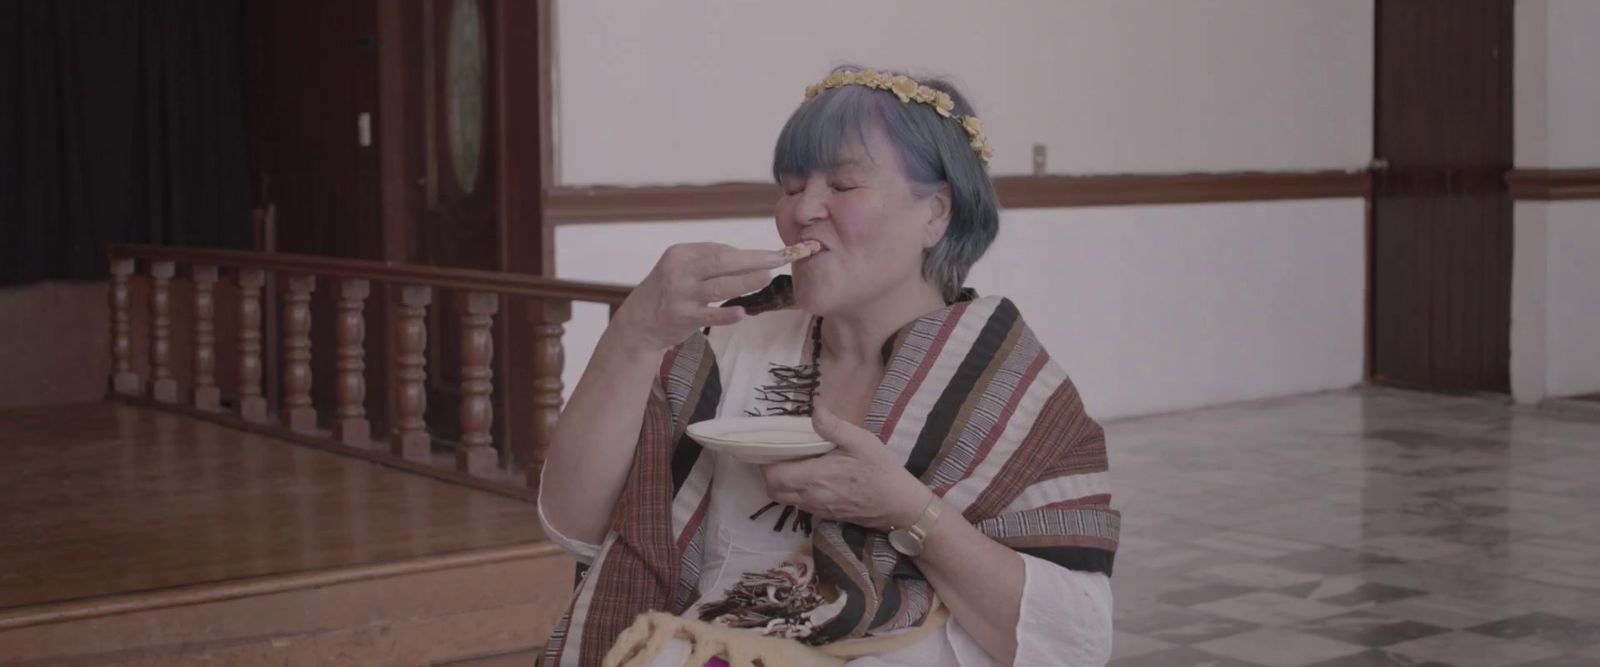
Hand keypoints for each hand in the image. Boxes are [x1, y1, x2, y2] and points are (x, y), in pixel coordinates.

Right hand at [608, 243, 785, 353]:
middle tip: (776, 260)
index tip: (767, 256)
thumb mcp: (680, 269)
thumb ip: (708, 262)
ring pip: (718, 287)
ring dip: (745, 282)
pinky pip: (709, 315)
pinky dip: (726, 315)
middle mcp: (678, 271)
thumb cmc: (668, 291)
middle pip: (720, 262)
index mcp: (680, 254)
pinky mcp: (683, 318)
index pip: (717, 250)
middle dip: (751, 260)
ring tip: (766, 278)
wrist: (638, 323)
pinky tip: (742, 312)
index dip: (744, 254)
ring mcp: (680, 295)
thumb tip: (748, 258)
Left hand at [761, 407, 933, 530]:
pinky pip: (800, 505)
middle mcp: (811, 496)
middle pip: (774, 490)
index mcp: (815, 477)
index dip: (766, 463)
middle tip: (779, 455)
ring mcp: (817, 508)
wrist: (899, 505)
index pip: (774, 476)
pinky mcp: (826, 515)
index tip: (771, 447)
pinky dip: (796, 493)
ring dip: (783, 484)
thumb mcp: (860, 441)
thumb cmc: (880, 470)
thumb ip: (834, 427)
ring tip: (793, 465)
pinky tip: (810, 478)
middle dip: (770, 474)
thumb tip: (814, 411)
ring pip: (786, 499)